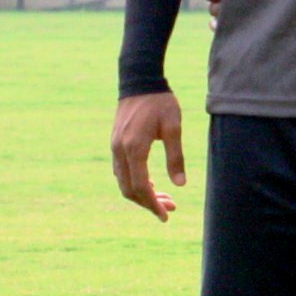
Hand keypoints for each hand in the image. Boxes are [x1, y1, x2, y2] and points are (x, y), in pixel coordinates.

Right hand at [112, 91, 187, 221]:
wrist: (139, 81)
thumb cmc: (160, 102)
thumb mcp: (174, 128)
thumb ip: (176, 157)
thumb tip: (180, 185)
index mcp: (134, 148)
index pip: (140, 187)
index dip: (152, 205)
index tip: (166, 215)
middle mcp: (120, 151)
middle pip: (129, 189)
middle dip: (149, 203)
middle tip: (170, 208)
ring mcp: (115, 147)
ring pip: (124, 182)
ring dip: (143, 194)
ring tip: (165, 198)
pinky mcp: (115, 143)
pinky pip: (122, 171)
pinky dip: (135, 182)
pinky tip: (152, 183)